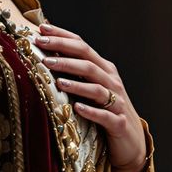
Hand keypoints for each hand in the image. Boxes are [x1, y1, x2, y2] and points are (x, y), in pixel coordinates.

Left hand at [34, 23, 147, 171]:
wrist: (131, 142)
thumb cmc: (105, 111)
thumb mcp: (91, 88)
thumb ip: (75, 72)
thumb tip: (45, 54)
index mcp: (103, 69)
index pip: (82, 45)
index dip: (62, 36)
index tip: (41, 29)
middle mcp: (111, 81)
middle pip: (87, 61)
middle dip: (63, 52)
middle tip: (41, 46)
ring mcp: (117, 102)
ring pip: (96, 87)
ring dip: (76, 82)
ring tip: (56, 79)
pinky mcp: (118, 123)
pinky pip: (105, 115)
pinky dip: (91, 110)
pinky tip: (77, 108)